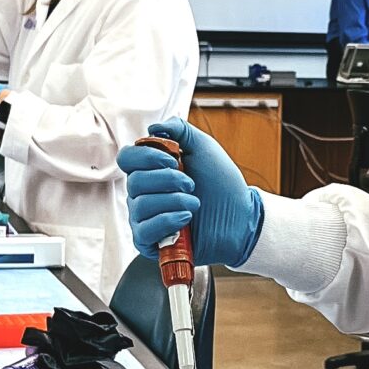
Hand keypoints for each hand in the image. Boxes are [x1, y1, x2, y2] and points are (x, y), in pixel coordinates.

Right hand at [116, 118, 263, 268]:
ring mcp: (146, 218)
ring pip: (140, 206)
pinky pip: (144, 231)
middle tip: (191, 184)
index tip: (172, 159)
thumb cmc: (222, 186)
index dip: (146, 157)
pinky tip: (186, 218)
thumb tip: (154, 127)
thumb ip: (179, 131)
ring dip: (174, 201)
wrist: (241, 217)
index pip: (127, 158)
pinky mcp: (152, 241)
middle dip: (168, 180)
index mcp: (153, 170)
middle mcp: (145, 193)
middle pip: (134, 182)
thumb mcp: (204, 148)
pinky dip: (167, 221)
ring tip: (195, 203)